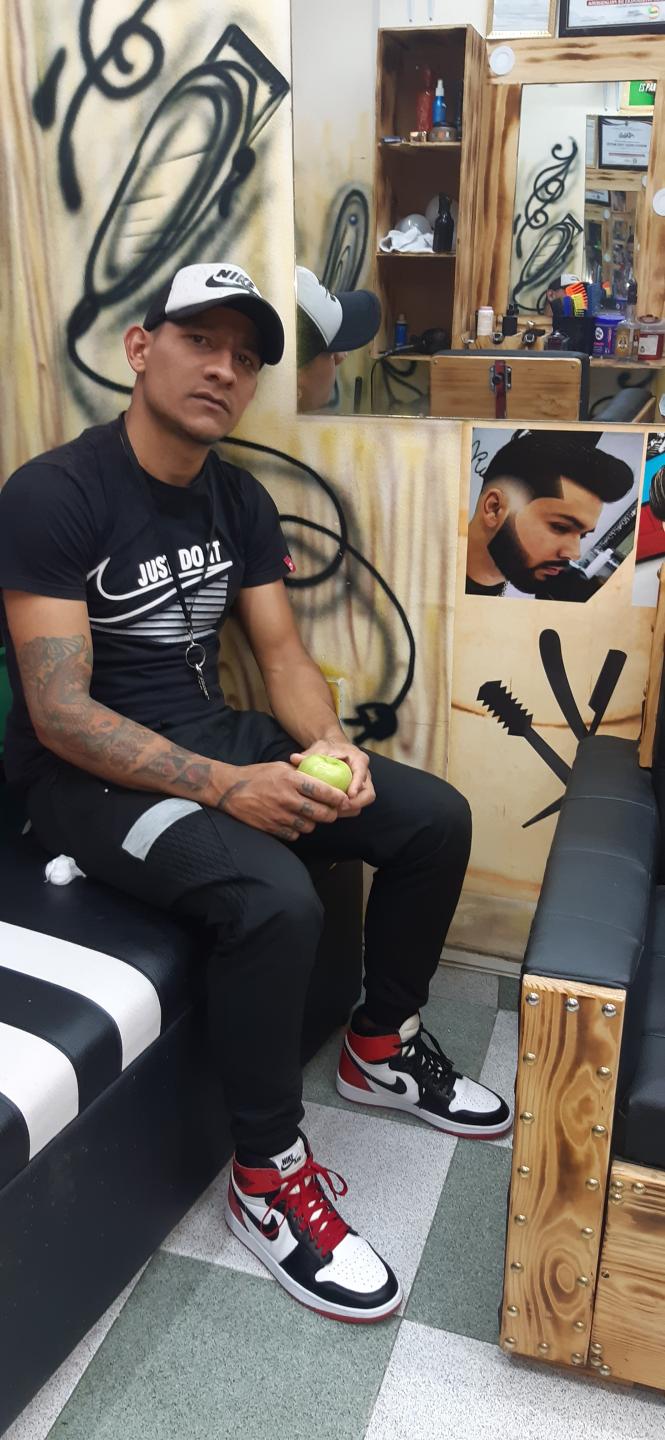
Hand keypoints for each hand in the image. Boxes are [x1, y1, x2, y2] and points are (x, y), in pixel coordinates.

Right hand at [213, 761, 348, 841]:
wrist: (230, 790)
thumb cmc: (257, 775)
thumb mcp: (280, 767)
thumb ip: (301, 773)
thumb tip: (323, 775)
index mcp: (291, 780)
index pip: (323, 791)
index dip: (338, 798)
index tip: (344, 799)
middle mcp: (287, 799)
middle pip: (322, 814)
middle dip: (331, 814)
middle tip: (331, 811)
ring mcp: (279, 816)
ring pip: (310, 826)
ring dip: (313, 823)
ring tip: (309, 815)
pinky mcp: (272, 828)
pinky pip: (295, 835)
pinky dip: (296, 830)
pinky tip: (293, 821)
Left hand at [290, 737, 375, 813]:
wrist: (333, 751)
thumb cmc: (327, 749)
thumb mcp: (318, 749)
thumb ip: (307, 755)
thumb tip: (294, 758)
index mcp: (358, 760)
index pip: (362, 773)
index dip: (357, 785)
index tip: (349, 794)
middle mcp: (364, 774)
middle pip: (368, 794)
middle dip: (355, 804)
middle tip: (338, 807)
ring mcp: (361, 786)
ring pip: (361, 804)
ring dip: (348, 810)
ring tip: (331, 811)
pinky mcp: (356, 795)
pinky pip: (354, 807)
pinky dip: (344, 811)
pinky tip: (329, 811)